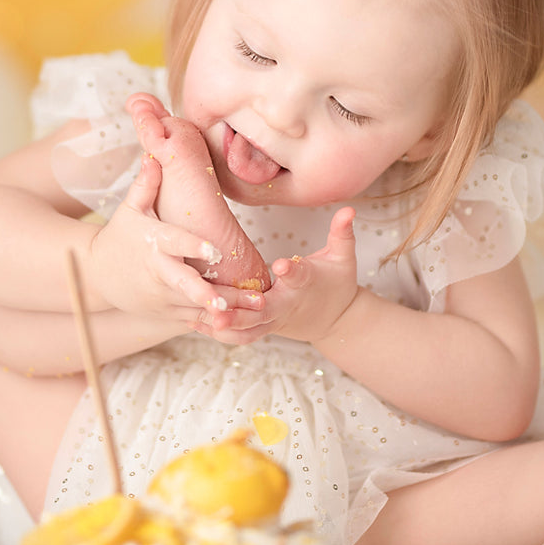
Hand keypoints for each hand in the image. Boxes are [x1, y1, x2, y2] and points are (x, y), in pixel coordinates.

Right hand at [87, 155, 258, 327]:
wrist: (97, 274)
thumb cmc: (121, 236)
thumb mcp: (130, 209)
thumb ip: (146, 184)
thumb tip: (154, 154)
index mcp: (153, 242)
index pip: (174, 243)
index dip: (193, 246)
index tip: (214, 249)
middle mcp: (158, 271)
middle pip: (185, 284)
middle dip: (208, 294)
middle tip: (231, 301)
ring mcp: (163, 296)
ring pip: (196, 306)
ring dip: (226, 311)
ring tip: (257, 309)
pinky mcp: (167, 312)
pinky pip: (195, 319)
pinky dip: (217, 323)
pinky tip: (245, 323)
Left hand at [193, 207, 359, 345]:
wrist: (334, 319)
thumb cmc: (336, 282)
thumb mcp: (343, 257)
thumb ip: (342, 233)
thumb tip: (349, 209)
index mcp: (305, 284)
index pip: (299, 277)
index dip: (292, 271)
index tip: (282, 264)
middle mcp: (287, 305)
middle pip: (264, 313)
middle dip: (242, 314)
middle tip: (220, 312)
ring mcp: (273, 320)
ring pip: (248, 330)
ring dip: (225, 327)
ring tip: (198, 318)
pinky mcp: (263, 328)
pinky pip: (240, 336)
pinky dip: (220, 333)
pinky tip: (194, 321)